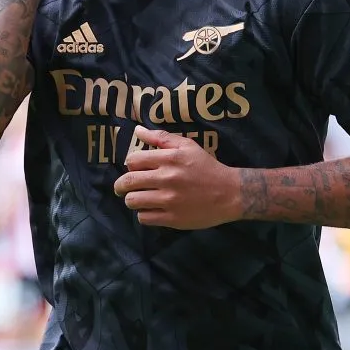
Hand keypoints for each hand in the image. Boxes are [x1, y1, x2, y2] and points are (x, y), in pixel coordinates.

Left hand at [113, 126, 239, 229]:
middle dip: (120, 185)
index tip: (134, 169)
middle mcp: (167, 179)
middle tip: (122, 188)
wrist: (229, 193)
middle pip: (128, 182)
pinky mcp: (172, 219)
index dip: (130, 165)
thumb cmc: (206, 167)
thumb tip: (137, 130)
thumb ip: (160, 138)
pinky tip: (151, 209)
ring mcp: (169, 200)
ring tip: (138, 198)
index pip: (133, 160)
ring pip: (133, 201)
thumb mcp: (187, 146)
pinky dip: (144, 214)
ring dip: (131, 200)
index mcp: (169, 158)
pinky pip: (145, 218)